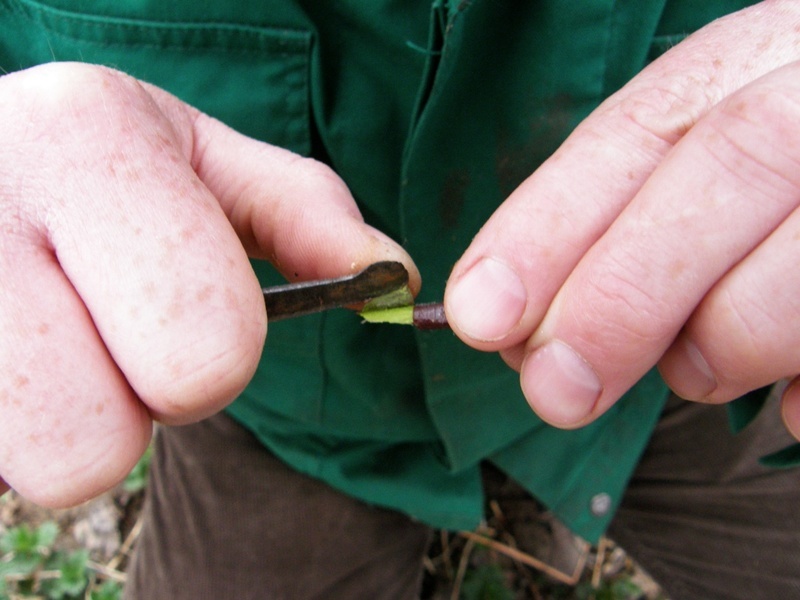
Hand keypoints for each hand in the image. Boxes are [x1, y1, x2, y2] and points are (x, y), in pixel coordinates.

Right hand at [0, 63, 417, 505]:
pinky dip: (20, 427)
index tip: (186, 320)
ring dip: (72, 423)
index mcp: (82, 139)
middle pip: (100, 447)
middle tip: (111, 338)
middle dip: (135, 407)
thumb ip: (304, 214)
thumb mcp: (201, 160)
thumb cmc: (101, 166)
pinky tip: (18, 349)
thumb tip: (398, 279)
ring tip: (60, 342)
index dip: (216, 363)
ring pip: (40, 472)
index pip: (204, 351)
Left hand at [445, 1, 799, 438]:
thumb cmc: (775, 185)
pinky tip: (797, 401)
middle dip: (622, 295)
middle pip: (725, 166)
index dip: (548, 226)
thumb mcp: (695, 170)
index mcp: (750, 60)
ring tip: (697, 370)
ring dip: (724, 341)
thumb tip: (516, 329)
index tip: (480, 315)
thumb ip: (614, 229)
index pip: (635, 133)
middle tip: (555, 391)